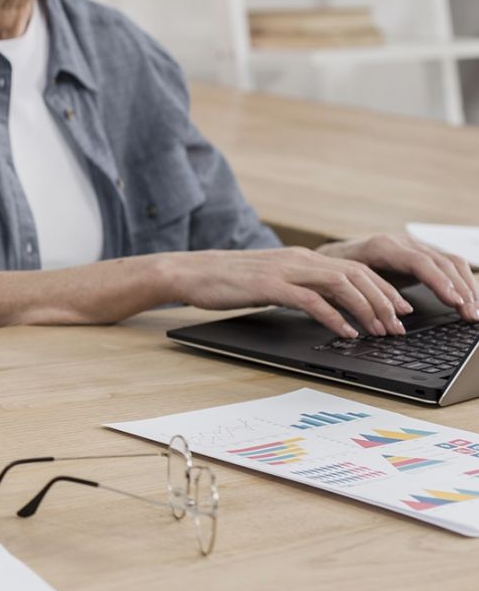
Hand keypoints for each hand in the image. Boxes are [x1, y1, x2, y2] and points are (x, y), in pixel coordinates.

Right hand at [163, 247, 416, 337]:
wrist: (190, 272)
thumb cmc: (227, 281)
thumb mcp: (271, 281)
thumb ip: (299, 288)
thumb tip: (326, 308)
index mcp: (302, 257)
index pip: (355, 268)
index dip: (383, 288)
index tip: (401, 309)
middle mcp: (299, 259)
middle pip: (356, 274)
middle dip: (384, 300)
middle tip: (400, 324)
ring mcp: (285, 270)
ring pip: (341, 284)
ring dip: (366, 309)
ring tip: (380, 330)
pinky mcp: (270, 285)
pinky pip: (312, 300)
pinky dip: (334, 317)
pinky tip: (345, 332)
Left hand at [317, 233, 478, 320]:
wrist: (331, 255)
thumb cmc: (336, 271)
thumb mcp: (344, 281)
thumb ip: (366, 294)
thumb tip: (394, 315)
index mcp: (382, 247)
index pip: (419, 262)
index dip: (439, 282)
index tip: (454, 301)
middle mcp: (402, 242)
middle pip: (441, 262)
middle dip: (461, 289)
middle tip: (471, 314)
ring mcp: (414, 246)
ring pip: (451, 262)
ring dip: (467, 287)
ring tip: (475, 312)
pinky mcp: (422, 254)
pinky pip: (449, 265)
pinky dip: (463, 282)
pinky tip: (470, 299)